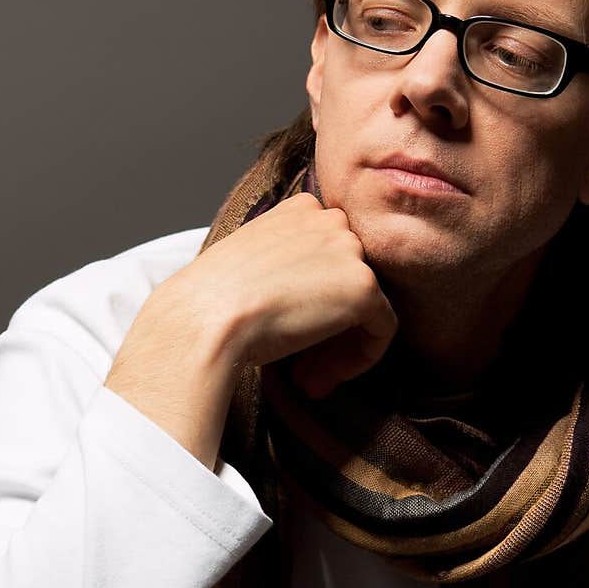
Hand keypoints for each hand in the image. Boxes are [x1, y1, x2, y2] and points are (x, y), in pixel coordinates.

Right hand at [105, 194, 397, 468]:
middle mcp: (331, 220)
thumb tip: (312, 298)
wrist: (206, 318)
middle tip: (303, 367)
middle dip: (332, 328)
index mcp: (302, 209)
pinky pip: (383, 330)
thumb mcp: (252, 261)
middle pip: (352, 280)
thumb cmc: (213, 300)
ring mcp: (350, 251)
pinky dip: (360, 359)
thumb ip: (289, 264)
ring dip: (340, 348)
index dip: (318, 300)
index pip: (332, 256)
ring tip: (307, 378)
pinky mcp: (364, 286)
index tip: (293, 333)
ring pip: (368, 308)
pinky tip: (322, 378)